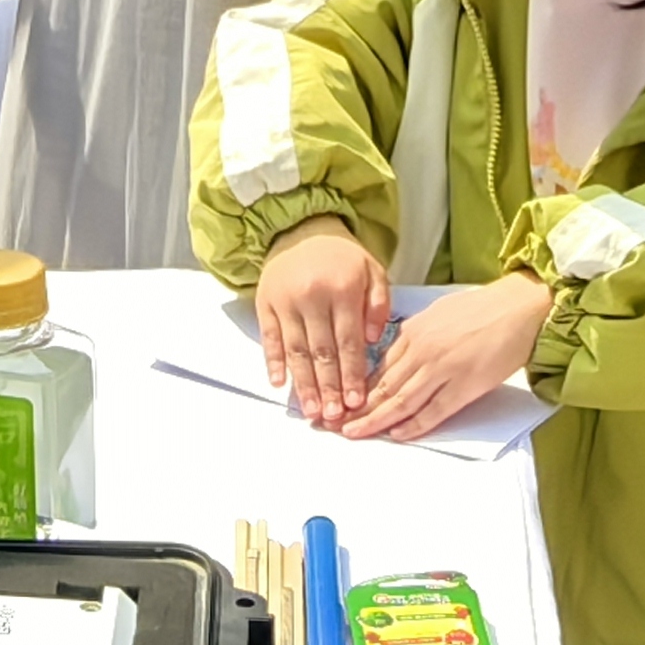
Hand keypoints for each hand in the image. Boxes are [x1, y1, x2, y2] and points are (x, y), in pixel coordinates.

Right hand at [256, 217, 390, 426]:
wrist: (301, 229)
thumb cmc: (341, 257)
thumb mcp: (372, 270)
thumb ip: (379, 304)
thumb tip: (372, 340)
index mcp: (342, 289)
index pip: (348, 340)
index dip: (352, 373)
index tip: (356, 401)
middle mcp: (312, 296)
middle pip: (321, 350)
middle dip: (328, 386)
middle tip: (333, 415)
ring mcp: (285, 301)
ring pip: (295, 349)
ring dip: (303, 383)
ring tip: (311, 410)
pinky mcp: (265, 303)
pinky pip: (269, 337)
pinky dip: (273, 362)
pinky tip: (280, 383)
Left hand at [346, 272, 548, 442]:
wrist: (518, 307)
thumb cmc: (482, 308)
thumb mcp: (438, 314)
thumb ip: (415, 335)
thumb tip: (398, 356)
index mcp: (414, 331)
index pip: (377, 367)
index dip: (356, 389)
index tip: (340, 402)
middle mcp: (423, 350)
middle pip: (382, 387)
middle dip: (357, 410)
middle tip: (335, 426)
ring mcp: (443, 369)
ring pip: (401, 402)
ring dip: (376, 421)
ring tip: (356, 434)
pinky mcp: (465, 386)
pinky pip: (433, 411)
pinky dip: (413, 426)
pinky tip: (397, 435)